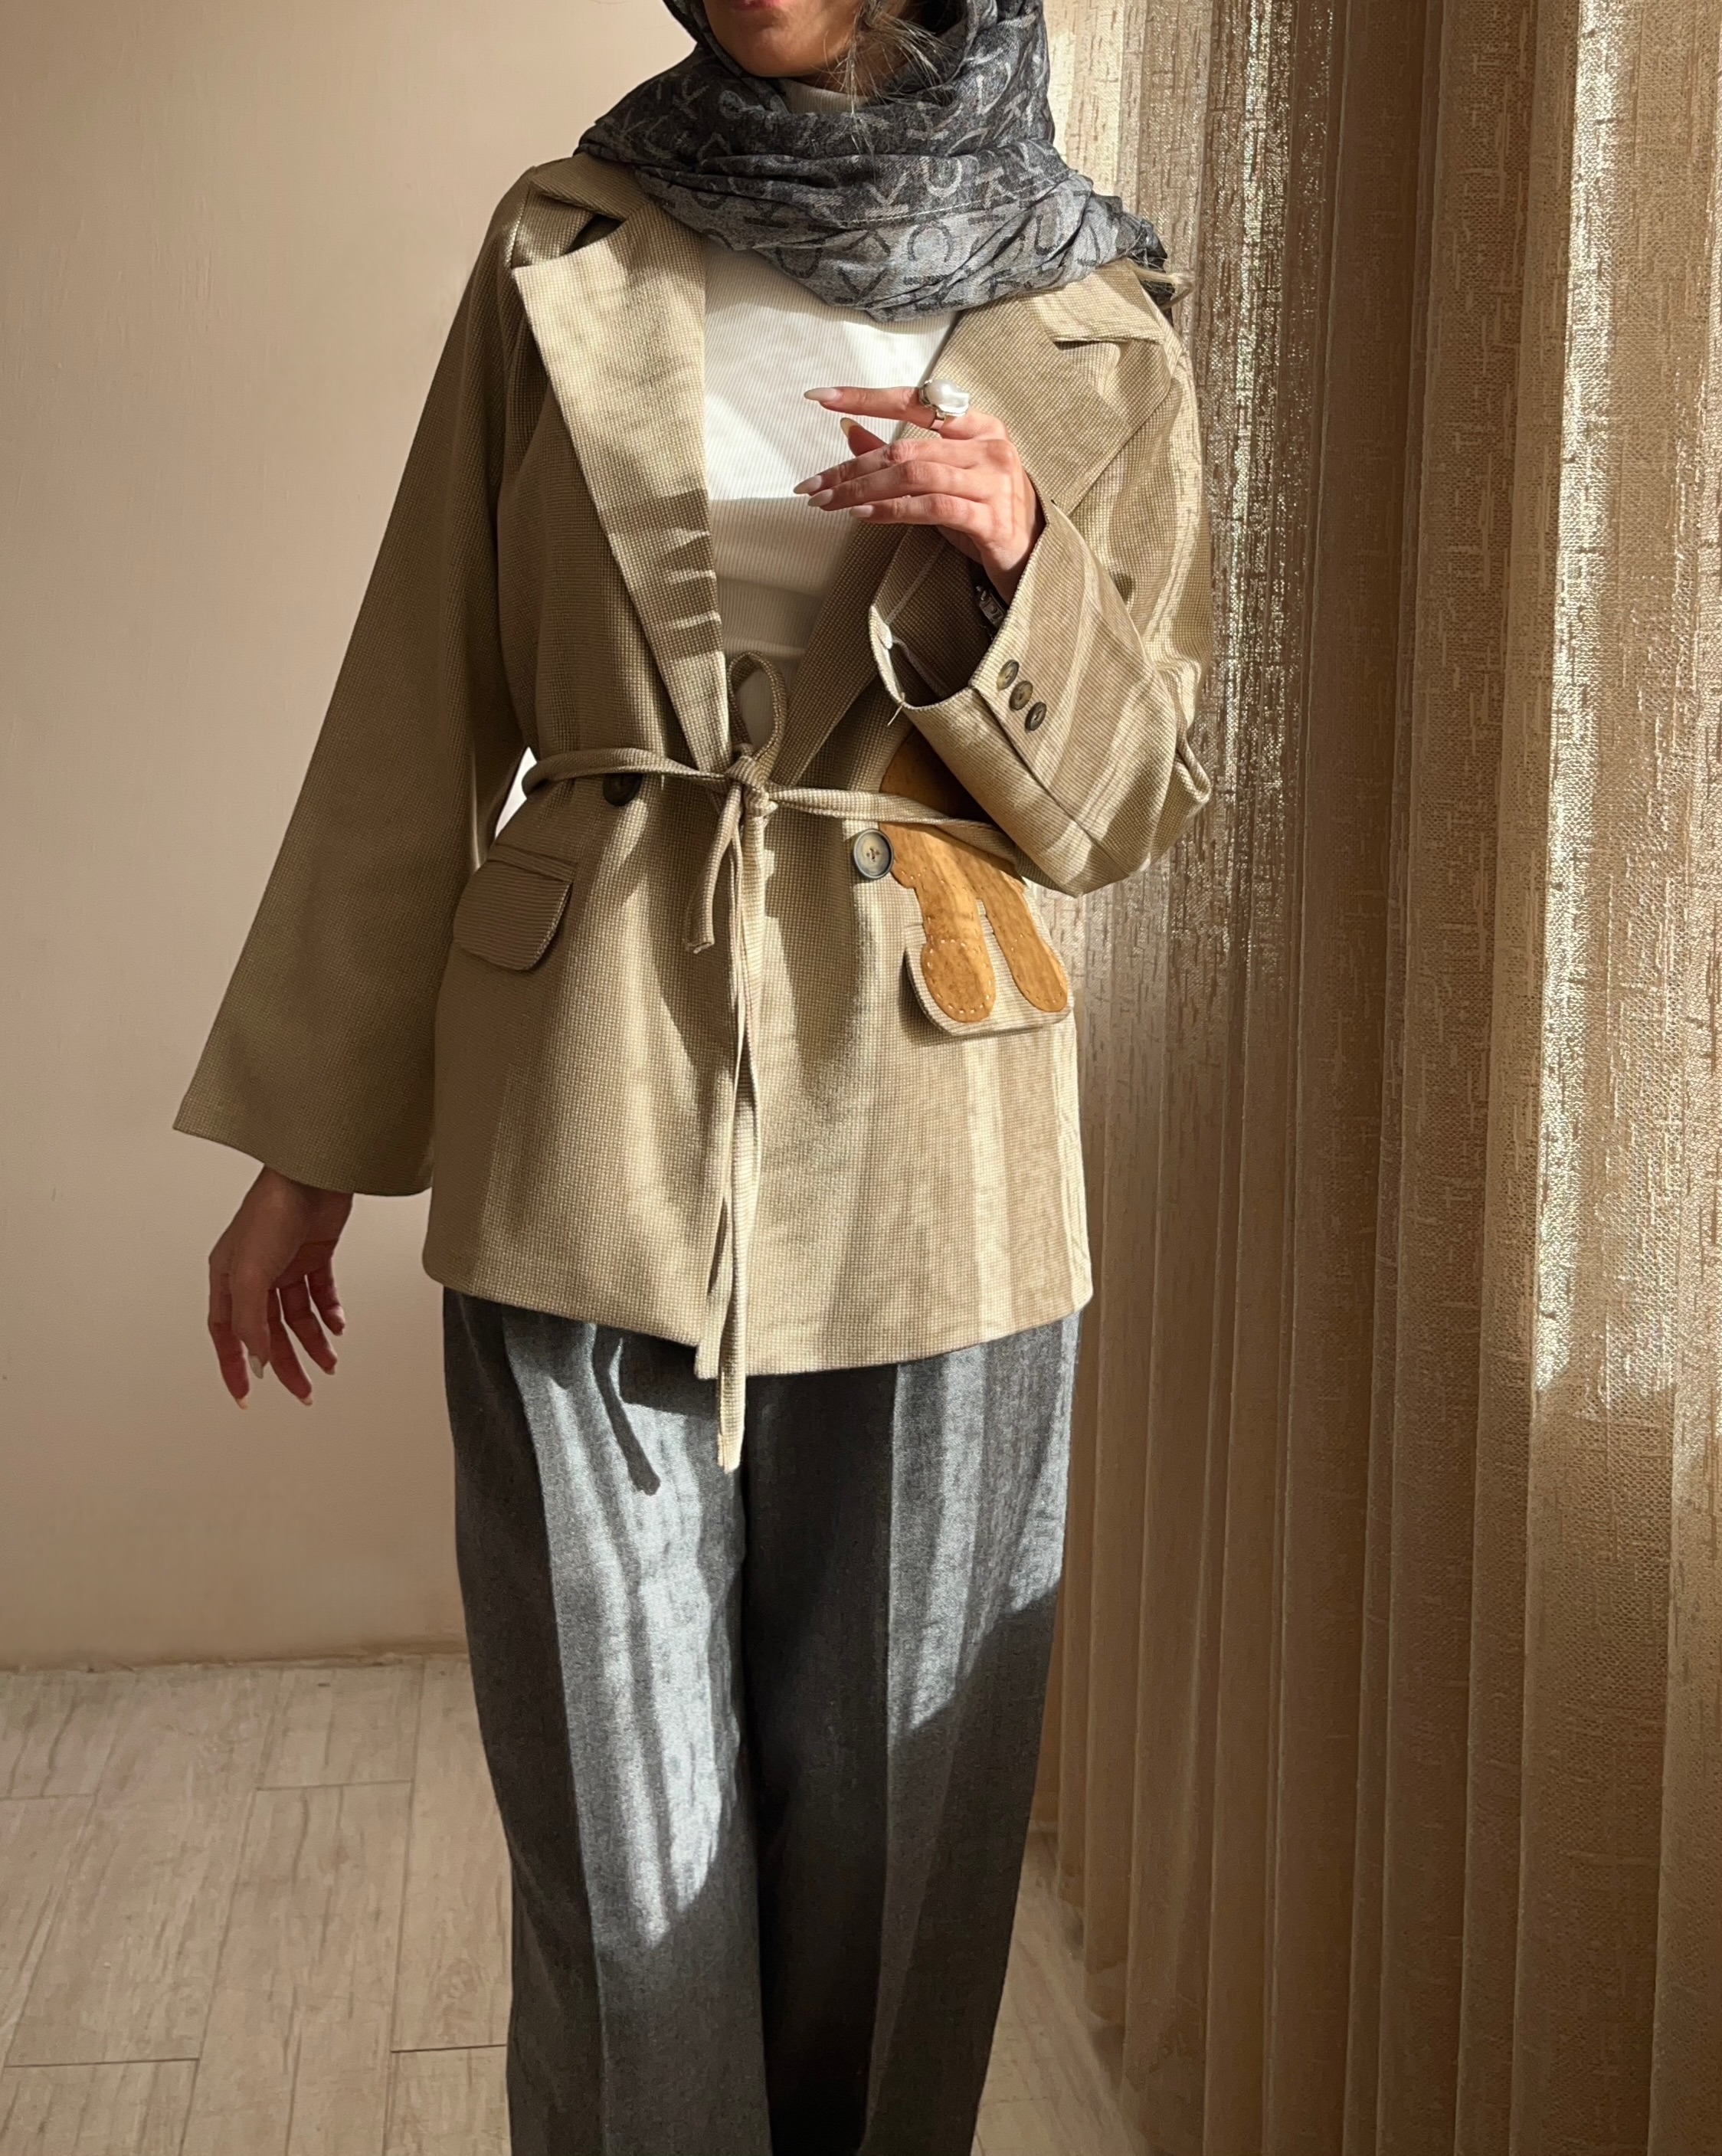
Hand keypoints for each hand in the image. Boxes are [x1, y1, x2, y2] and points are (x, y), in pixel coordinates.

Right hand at [207, 1168, 352, 1407]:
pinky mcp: (315, 1254)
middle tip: (304, 1391)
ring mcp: (285, 1264)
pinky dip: (330, 1312)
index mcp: (228, 1278)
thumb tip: (259, 1358)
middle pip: (268, 1331)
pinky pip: (321, 1294)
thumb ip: (252, 1320)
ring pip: (297, 1317)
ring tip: (330, 1363)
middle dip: (286, 1363)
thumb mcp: (251, 1272)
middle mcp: (255, 1273)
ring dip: (314, 1341)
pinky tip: (338, 1326)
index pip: (228, 1334)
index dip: (235, 1366)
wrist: (313, 1174)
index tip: (247, 1395)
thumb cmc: (272, 1210)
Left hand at [795, 385, 1045, 602]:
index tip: (822, 397)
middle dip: (852, 468)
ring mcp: (993, 482)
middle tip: (813, 485)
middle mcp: (989, 446)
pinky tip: (864, 516)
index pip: (915, 402)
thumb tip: (848, 430)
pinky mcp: (992, 518)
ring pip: (915, 476)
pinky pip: (933, 507)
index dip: (865, 398)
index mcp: (979, 426)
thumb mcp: (941, 481)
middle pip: (906, 448)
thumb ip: (899, 457)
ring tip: (830, 504)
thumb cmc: (984, 516)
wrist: (1033, 560)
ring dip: (864, 491)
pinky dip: (893, 511)